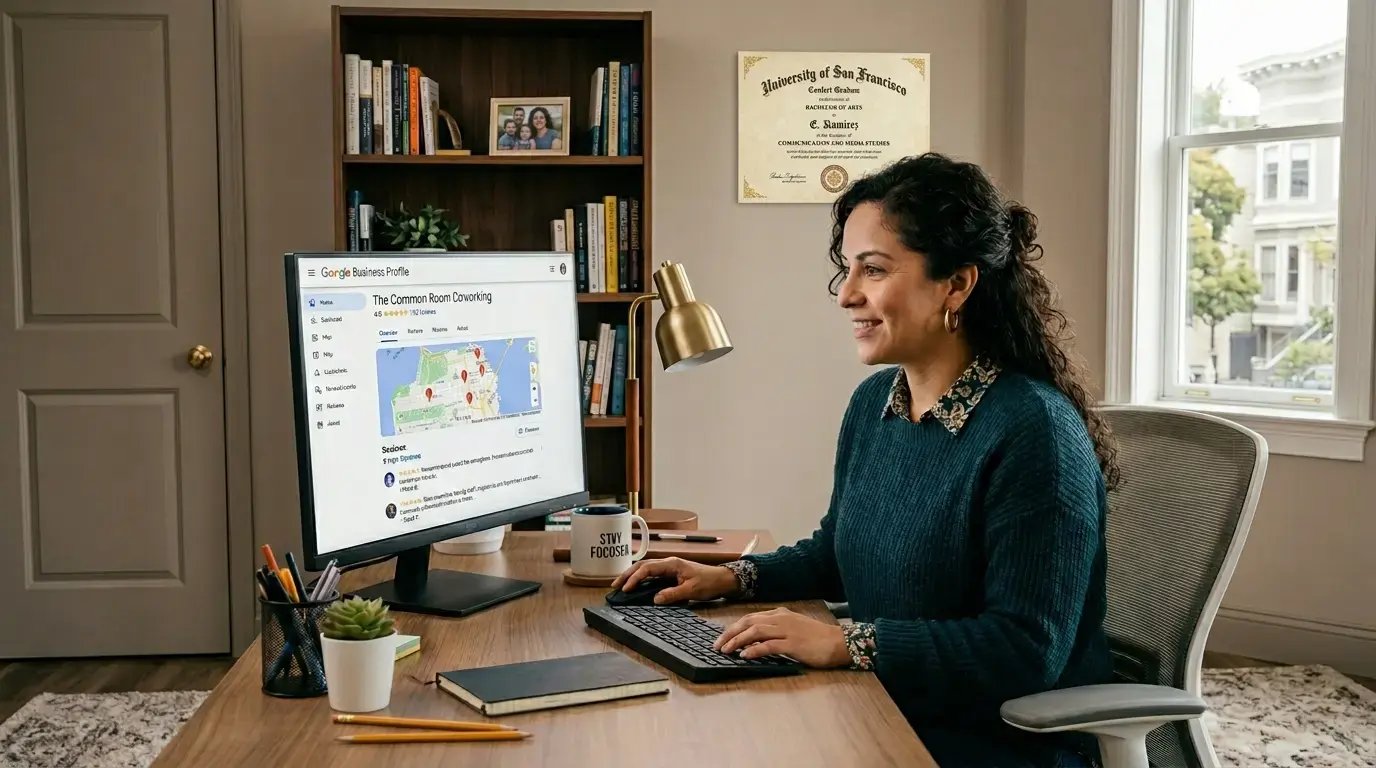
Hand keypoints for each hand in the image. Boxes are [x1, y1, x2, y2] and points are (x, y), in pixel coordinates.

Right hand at [610, 557, 739, 603]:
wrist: (722, 579)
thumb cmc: (709, 582)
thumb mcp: (691, 590)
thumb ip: (672, 594)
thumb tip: (655, 599)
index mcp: (672, 564)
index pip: (647, 568)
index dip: (634, 578)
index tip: (626, 589)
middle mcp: (668, 563)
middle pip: (642, 565)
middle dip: (627, 574)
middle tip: (615, 585)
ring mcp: (669, 567)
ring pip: (646, 568)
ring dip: (632, 575)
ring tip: (620, 585)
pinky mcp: (671, 573)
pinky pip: (652, 574)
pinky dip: (641, 578)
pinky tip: (636, 585)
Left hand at [712, 607, 850, 667]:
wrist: (839, 642)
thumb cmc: (817, 638)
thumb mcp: (793, 628)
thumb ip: (775, 631)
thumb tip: (754, 641)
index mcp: (780, 614)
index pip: (750, 617)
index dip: (733, 627)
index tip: (722, 637)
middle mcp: (781, 619)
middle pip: (748, 622)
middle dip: (729, 633)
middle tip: (717, 645)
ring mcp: (787, 630)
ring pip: (755, 631)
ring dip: (737, 641)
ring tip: (726, 650)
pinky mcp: (793, 644)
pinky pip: (769, 645)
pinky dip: (754, 650)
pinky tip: (744, 655)